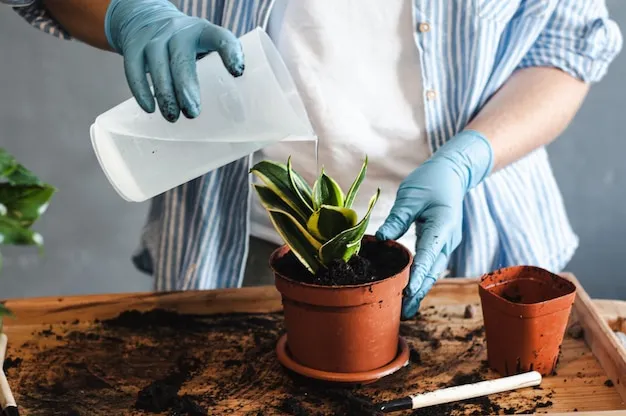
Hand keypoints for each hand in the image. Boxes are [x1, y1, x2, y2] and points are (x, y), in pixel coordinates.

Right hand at [105, 0, 243, 121]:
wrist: (147, 19)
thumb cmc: (186, 45)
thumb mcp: (203, 46)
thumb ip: (215, 70)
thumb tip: (233, 116)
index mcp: (202, 31)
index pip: (220, 37)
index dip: (230, 53)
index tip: (237, 73)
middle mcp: (177, 31)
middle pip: (181, 60)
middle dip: (186, 89)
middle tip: (193, 113)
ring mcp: (153, 38)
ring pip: (157, 66)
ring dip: (165, 95)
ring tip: (173, 117)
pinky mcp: (133, 47)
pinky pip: (134, 70)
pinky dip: (142, 91)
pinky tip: (150, 109)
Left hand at [376, 130, 493, 318]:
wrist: (453, 174)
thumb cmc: (432, 181)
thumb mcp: (411, 195)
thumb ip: (398, 217)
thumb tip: (382, 238)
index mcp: (442, 227)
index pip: (428, 256)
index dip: (418, 276)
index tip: (408, 293)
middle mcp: (447, 240)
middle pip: (432, 271)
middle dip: (418, 292)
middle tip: (403, 312)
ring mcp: (446, 243)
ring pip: (432, 271)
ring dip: (420, 288)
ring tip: (405, 308)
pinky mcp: (440, 243)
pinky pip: (431, 264)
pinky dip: (421, 277)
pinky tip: (410, 290)